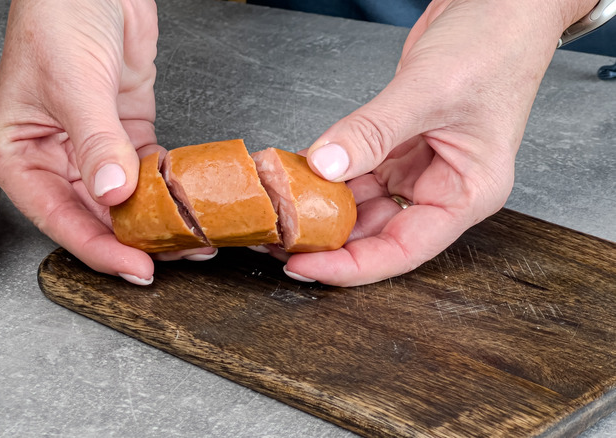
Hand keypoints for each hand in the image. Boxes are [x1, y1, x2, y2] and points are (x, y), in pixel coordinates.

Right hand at [0, 0, 212, 284]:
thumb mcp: (75, 83)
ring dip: (155, 218)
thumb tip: (112, 193)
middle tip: (173, 257)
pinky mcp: (122, 133)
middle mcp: (50, 157)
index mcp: (16, 154)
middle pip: (92, 216)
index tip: (135, 268)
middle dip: (132, 240)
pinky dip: (165, 187)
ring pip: (122, 200)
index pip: (57, 217)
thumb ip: (95, 142)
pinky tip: (187, 200)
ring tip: (189, 237)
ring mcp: (89, 148)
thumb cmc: (58, 15)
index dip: (99, 248)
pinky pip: (144, 171)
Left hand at [282, 0, 596, 285]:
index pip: (404, 249)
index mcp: (467, 193)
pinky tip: (296, 175)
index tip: (306, 266)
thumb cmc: (495, 43)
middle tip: (278, 239)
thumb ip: (374, 131)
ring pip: (361, 204)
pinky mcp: (396, 145)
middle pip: (377, 233)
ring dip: (321, 208)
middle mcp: (441, 187)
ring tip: (279, 211)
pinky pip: (355, 170)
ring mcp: (417, 166)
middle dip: (327, 240)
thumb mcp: (430, 90)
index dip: (352, 266)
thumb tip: (326, 165)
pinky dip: (326, 173)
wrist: (497, 2)